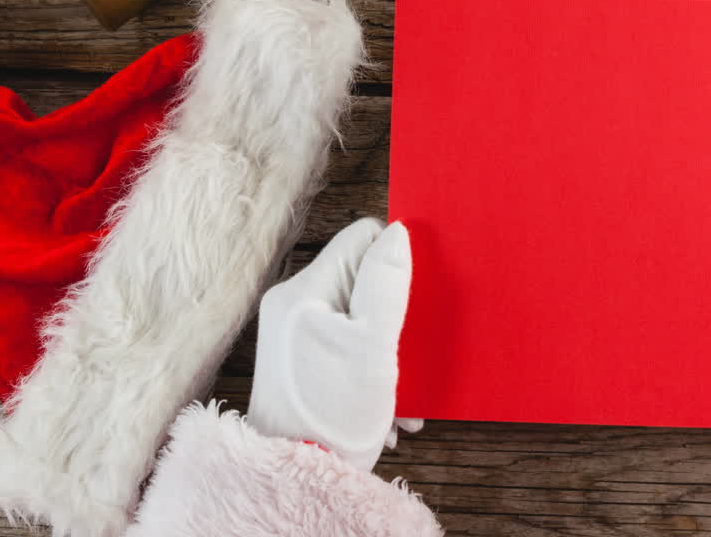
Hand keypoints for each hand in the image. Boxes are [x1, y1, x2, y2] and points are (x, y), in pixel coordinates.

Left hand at [248, 218, 415, 470]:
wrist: (296, 478)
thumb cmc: (333, 415)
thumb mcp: (374, 345)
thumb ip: (387, 282)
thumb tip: (398, 232)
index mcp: (304, 291)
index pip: (361, 237)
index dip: (396, 259)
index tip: (417, 295)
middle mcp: (293, 305)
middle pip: (362, 277)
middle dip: (396, 313)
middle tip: (411, 350)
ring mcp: (295, 334)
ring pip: (361, 315)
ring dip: (389, 348)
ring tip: (398, 390)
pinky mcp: (302, 361)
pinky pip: (348, 345)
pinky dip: (372, 369)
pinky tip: (386, 404)